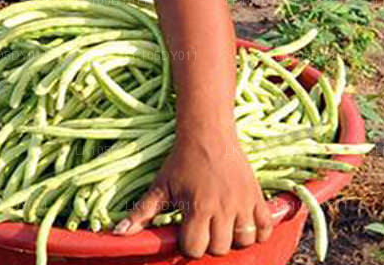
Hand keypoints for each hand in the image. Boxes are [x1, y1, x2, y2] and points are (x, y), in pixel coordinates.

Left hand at [113, 131, 274, 257]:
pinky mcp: (257, 197)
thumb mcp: (161, 186)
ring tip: (222, 227)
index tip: (185, 233)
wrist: (208, 134)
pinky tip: (242, 224)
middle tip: (203, 229)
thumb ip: (142, 213)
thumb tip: (119, 233)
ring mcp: (243, 203)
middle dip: (209, 244)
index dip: (188, 246)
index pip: (195, 248)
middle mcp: (223, 208)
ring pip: (244, 241)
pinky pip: (265, 229)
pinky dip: (257, 233)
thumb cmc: (181, 161)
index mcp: (198, 207)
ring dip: (233, 239)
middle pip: (220, 248)